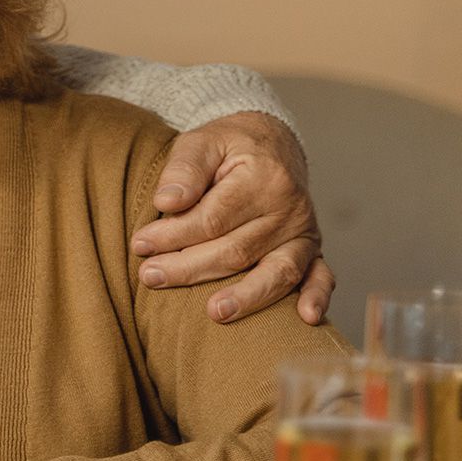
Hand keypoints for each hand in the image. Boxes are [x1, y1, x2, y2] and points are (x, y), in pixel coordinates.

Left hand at [129, 111, 335, 325]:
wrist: (270, 142)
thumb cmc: (227, 145)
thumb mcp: (201, 142)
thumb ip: (183, 170)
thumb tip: (166, 202)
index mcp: (263, 178)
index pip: (212, 218)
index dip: (173, 235)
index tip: (140, 245)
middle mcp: (289, 208)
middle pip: (238, 249)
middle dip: (190, 268)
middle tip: (150, 276)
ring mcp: (304, 232)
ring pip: (277, 271)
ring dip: (247, 296)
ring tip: (215, 312)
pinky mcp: (312, 248)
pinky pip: (321, 276)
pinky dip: (317, 296)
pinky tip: (306, 318)